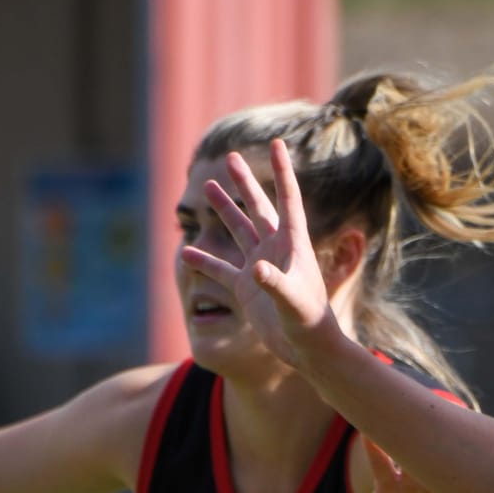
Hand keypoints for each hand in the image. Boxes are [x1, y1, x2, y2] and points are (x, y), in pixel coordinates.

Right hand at [180, 139, 343, 366]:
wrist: (308, 349)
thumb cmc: (309, 322)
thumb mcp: (292, 302)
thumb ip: (274, 284)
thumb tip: (255, 270)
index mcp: (293, 243)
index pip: (288, 199)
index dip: (281, 171)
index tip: (277, 143)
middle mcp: (277, 250)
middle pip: (259, 207)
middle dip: (246, 182)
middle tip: (231, 156)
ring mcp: (261, 267)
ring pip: (238, 230)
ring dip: (224, 210)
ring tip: (206, 187)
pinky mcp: (248, 288)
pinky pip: (220, 269)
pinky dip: (204, 261)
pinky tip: (184, 252)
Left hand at [301, 435, 468, 492]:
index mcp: (391, 480)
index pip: (379, 457)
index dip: (371, 441)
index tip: (363, 424)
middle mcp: (414, 475)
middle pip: (410, 450)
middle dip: (407, 432)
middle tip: (403, 409)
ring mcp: (437, 484)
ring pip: (437, 464)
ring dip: (440, 456)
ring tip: (444, 440)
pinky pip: (465, 481)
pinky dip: (468, 475)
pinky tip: (474, 466)